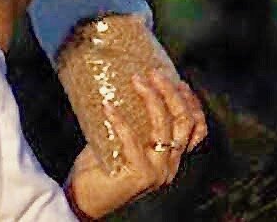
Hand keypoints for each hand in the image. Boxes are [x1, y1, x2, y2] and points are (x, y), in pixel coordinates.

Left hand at [64, 70, 207, 219]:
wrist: (81, 204)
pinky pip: (133, 141)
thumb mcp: (122, 145)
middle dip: (172, 93)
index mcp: (171, 159)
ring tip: (136, 80)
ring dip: (152, 98)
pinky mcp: (141, 176)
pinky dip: (120, 121)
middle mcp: (170, 166)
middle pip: (185, 122)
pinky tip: (108, 107)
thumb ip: (132, 126)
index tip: (179, 81)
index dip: (192, 103)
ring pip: (165, 127)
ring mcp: (158, 172)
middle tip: (155, 73)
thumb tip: (124, 89)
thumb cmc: (97, 171)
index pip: (196, 129)